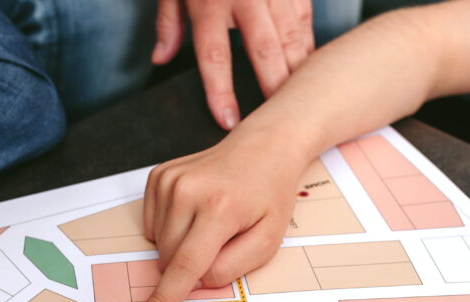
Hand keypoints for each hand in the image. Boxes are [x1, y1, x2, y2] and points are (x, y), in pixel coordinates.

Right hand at [131, 127, 307, 301]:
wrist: (262, 149)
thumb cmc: (267, 197)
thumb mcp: (267, 242)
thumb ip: (230, 269)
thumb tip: (194, 281)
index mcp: (219, 208)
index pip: (185, 265)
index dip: (164, 299)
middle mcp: (188, 191)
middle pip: (171, 260)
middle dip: (191, 266)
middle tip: (221, 240)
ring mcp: (169, 181)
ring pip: (159, 246)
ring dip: (181, 246)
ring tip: (211, 221)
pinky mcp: (157, 178)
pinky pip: (153, 227)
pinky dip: (172, 230)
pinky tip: (195, 212)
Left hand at [152, 0, 313, 129]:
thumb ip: (169, 22)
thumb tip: (160, 58)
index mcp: (210, 1)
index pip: (213, 56)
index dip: (220, 92)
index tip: (228, 121)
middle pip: (263, 51)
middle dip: (272, 89)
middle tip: (278, 121)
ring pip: (292, 38)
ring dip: (296, 73)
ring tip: (301, 103)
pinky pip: (305, 22)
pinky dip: (308, 48)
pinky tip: (308, 71)